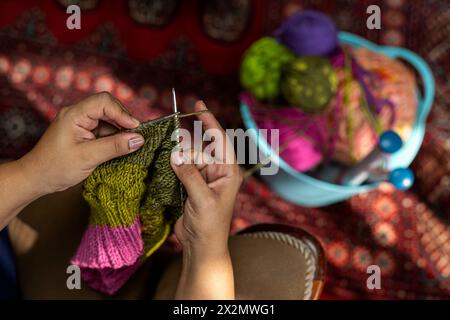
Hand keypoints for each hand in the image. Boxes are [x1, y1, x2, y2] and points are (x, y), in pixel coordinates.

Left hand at [18, 92, 143, 195]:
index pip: (103, 102)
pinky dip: (114, 138)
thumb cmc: (55, 168)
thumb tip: (138, 139)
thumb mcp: (88, 158)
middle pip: (108, 107)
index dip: (122, 113)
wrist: (36, 179)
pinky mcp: (84, 133)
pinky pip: (105, 130)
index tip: (135, 128)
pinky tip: (119, 149)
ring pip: (108, 120)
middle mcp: (78, 114)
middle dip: (123, 121)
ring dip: (120, 131)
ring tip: (128, 146)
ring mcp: (81, 123)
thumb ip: (114, 147)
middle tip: (135, 137)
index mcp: (74, 114)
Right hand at [170, 101, 241, 254]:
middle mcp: (217, 171)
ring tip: (163, 150)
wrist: (201, 246)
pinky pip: (180, 168)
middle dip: (185, 144)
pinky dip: (171, 164)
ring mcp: (202, 178)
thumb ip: (189, 175)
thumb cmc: (210, 225)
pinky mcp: (190, 185)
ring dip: (176, 155)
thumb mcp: (202, 199)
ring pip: (187, 158)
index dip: (210, 121)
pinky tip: (162, 160)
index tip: (198, 105)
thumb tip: (175, 153)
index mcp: (228, 172)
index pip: (220, 140)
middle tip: (168, 138)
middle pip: (198, 148)